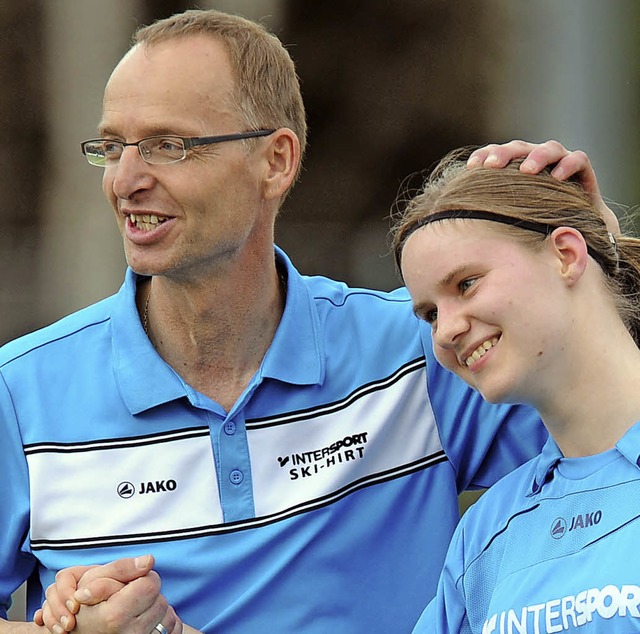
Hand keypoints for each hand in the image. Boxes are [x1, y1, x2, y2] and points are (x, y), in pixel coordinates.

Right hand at [34, 555, 181, 633]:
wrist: (85, 632)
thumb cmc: (88, 607)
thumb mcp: (93, 581)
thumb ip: (122, 567)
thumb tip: (148, 560)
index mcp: (114, 616)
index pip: (151, 584)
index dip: (142, 578)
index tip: (129, 585)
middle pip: (161, 600)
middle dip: (149, 595)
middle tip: (130, 601)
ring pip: (168, 617)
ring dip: (155, 610)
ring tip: (134, 613)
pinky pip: (173, 629)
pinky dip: (162, 623)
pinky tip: (145, 623)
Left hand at [467, 139, 618, 233]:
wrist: (576, 228)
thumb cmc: (536, 222)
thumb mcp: (510, 216)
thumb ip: (489, 210)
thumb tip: (456, 215)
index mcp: (515, 166)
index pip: (496, 153)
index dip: (483, 155)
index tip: (471, 167)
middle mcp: (536, 158)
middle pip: (519, 147)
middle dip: (504, 154)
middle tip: (492, 165)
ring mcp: (560, 161)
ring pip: (549, 148)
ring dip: (537, 157)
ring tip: (526, 170)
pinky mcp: (582, 170)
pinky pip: (577, 160)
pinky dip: (567, 166)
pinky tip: (557, 177)